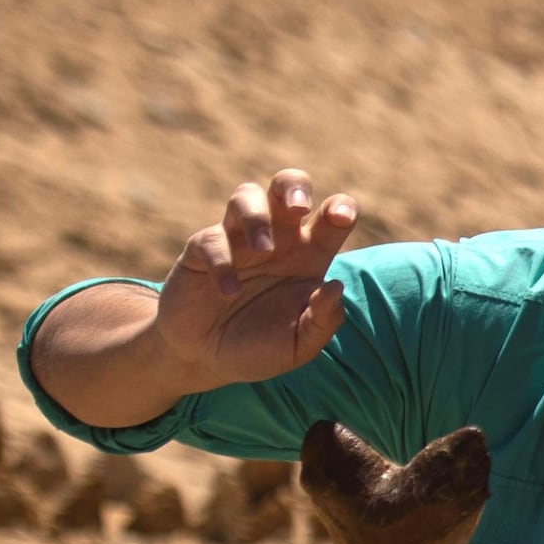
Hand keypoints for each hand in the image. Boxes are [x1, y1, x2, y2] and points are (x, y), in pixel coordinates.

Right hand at [154, 167, 366, 386]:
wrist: (204, 359)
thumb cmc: (259, 347)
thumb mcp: (298, 346)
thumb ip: (322, 321)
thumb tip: (335, 287)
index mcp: (309, 254)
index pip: (332, 214)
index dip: (341, 207)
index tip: (340, 218)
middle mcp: (277, 238)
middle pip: (288, 184)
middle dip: (294, 186)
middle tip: (298, 208)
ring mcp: (238, 239)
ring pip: (246, 195)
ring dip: (256, 217)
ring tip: (263, 251)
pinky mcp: (202, 250)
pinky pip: (211, 239)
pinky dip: (222, 262)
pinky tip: (228, 292)